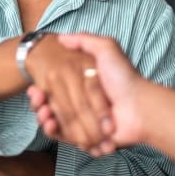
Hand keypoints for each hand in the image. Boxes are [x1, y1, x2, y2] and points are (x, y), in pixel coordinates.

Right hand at [28, 34, 147, 152]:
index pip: (55, 89)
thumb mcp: (106, 49)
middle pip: (52, 106)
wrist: (139, 107)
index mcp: (83, 86)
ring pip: (55, 122)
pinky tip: (50, 123)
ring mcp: (84, 122)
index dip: (42, 90)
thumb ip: (85, 40)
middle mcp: (82, 104)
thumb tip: (62, 37)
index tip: (35, 88)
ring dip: (44, 118)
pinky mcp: (86, 138)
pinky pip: (64, 138)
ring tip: (43, 112)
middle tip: (36, 98)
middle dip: (39, 104)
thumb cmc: (123, 77)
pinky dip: (54, 132)